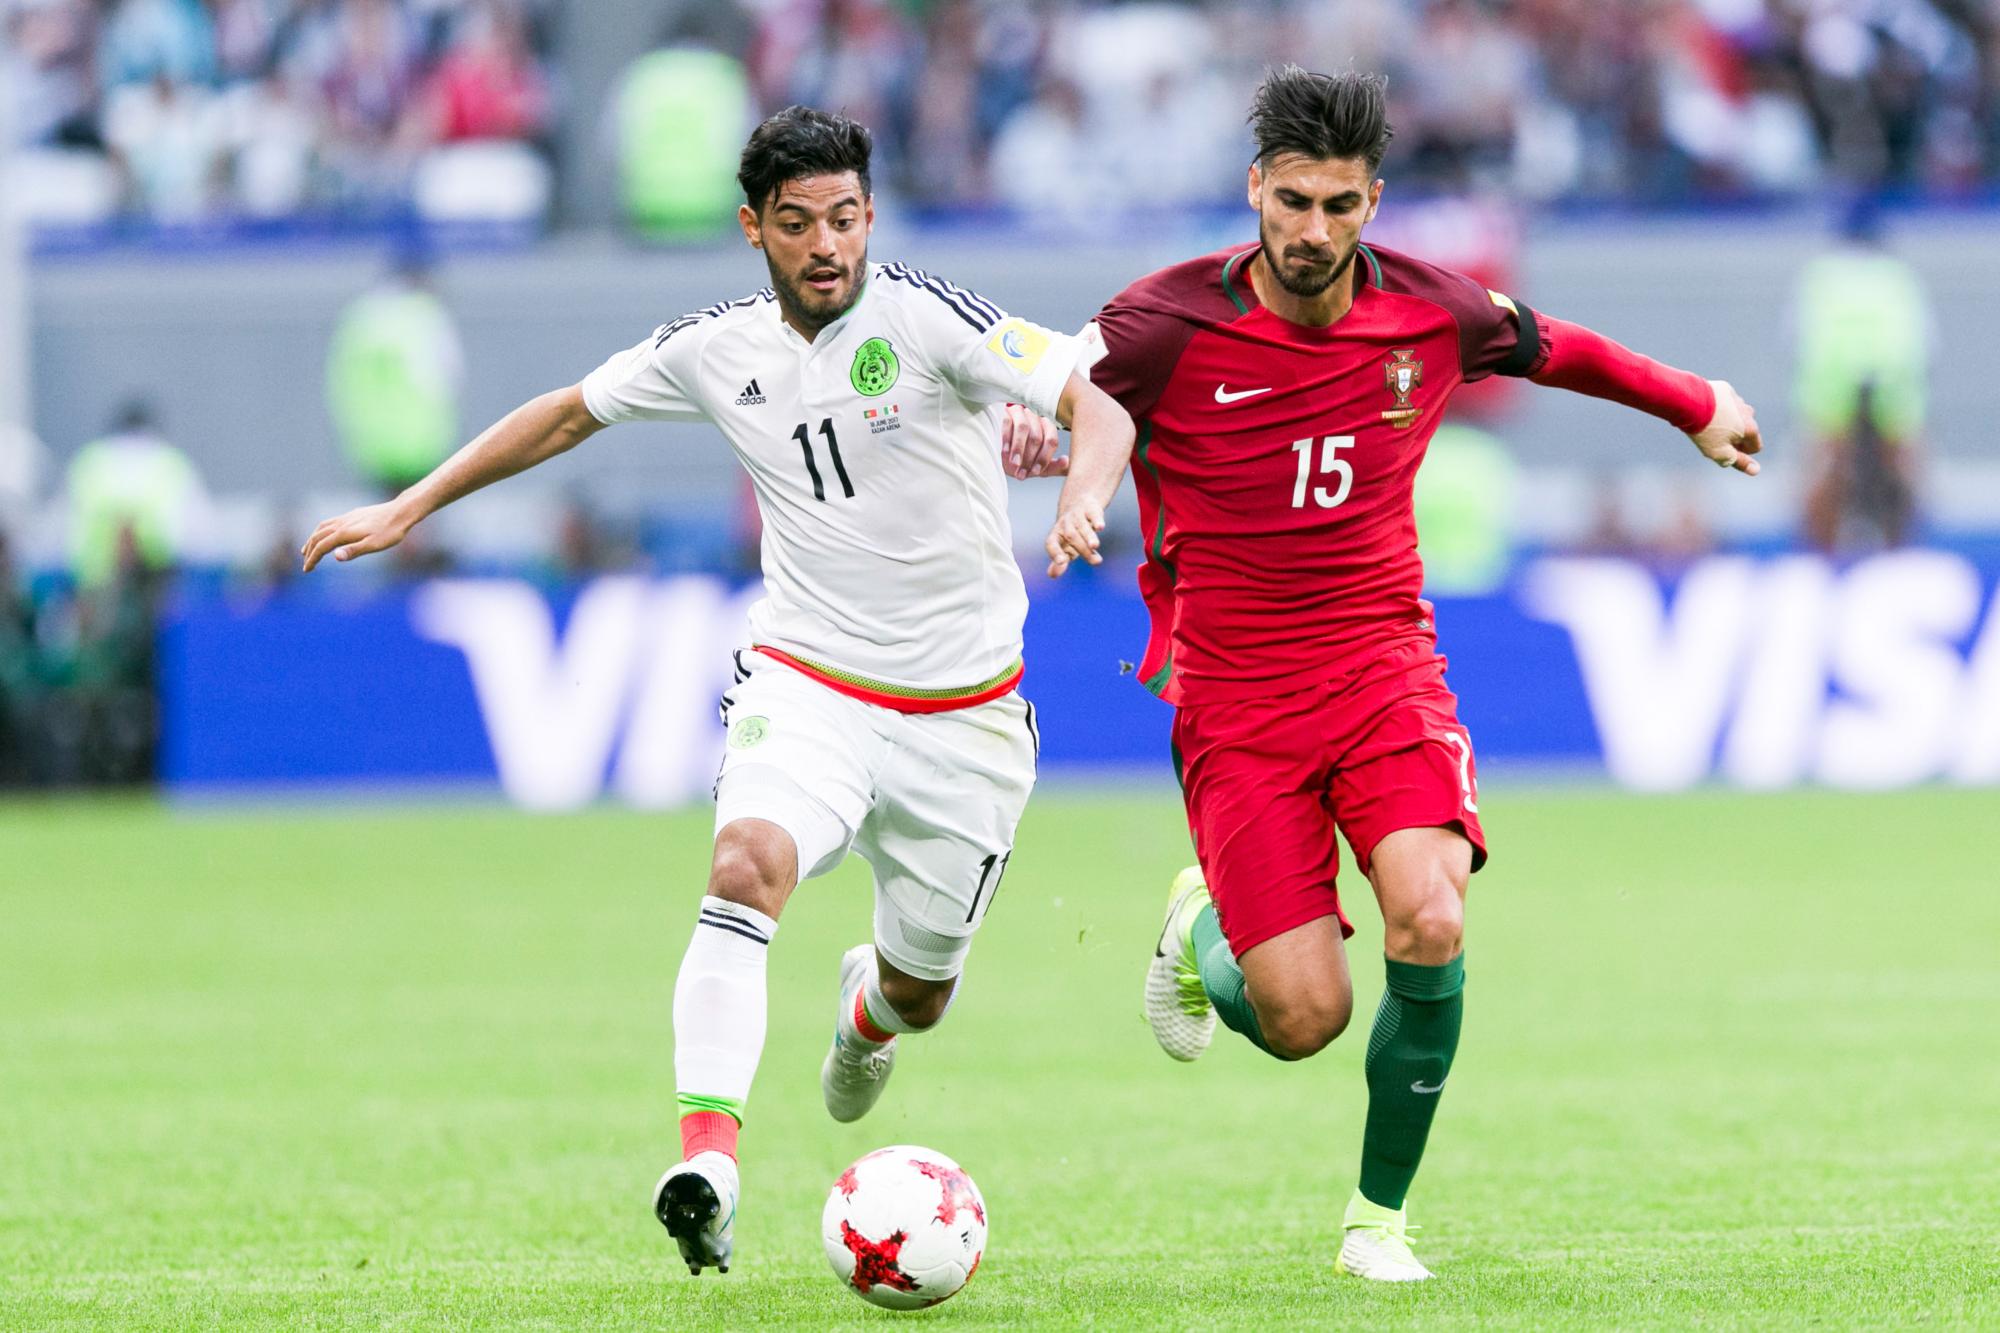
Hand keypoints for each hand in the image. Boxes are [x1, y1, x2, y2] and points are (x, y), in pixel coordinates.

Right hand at [301, 501, 416, 571]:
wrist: (401, 512)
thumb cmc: (390, 532)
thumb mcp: (374, 545)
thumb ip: (354, 550)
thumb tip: (335, 556)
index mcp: (344, 532)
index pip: (322, 547)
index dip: (312, 559)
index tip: (306, 570)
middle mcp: (342, 523)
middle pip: (318, 537)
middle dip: (309, 551)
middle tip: (306, 565)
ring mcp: (346, 517)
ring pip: (322, 528)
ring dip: (312, 539)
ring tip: (307, 550)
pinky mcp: (352, 515)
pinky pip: (330, 523)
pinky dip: (321, 531)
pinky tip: (327, 535)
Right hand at [1001, 403, 1067, 478]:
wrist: (995, 452)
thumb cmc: (1018, 458)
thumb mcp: (1035, 465)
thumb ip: (1052, 466)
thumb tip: (1066, 462)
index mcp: (1047, 428)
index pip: (1051, 440)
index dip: (1044, 458)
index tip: (1035, 472)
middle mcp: (1036, 418)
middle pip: (1037, 436)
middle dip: (1029, 458)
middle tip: (1021, 473)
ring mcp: (1020, 413)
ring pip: (1024, 428)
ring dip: (1018, 449)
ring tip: (1013, 465)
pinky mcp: (1005, 412)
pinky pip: (1007, 423)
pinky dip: (1006, 439)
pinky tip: (1004, 452)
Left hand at [1045, 499, 1104, 576]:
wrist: (1079, 503)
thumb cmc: (1071, 532)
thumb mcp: (1065, 547)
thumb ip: (1059, 562)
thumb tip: (1052, 575)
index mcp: (1056, 535)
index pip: (1051, 543)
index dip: (1055, 552)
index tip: (1061, 562)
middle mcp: (1065, 525)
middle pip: (1071, 537)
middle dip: (1083, 549)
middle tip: (1096, 562)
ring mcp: (1077, 516)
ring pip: (1082, 526)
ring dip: (1089, 536)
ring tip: (1095, 546)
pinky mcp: (1091, 509)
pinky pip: (1093, 514)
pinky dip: (1097, 521)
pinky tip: (1100, 528)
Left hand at [1689, 380, 1761, 475]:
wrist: (1689, 402)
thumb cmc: (1705, 431)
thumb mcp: (1720, 453)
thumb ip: (1740, 462)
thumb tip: (1756, 470)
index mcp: (1751, 429)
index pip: (1756, 447)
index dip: (1741, 452)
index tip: (1725, 450)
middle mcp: (1749, 413)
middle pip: (1747, 430)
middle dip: (1735, 436)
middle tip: (1713, 437)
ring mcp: (1738, 400)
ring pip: (1737, 415)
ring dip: (1728, 421)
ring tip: (1708, 423)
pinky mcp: (1725, 390)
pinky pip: (1726, 403)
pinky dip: (1720, 408)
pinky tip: (1705, 410)